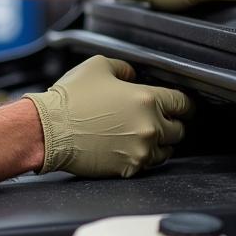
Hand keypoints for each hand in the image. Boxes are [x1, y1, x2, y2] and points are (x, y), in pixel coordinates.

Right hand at [23, 55, 192, 177]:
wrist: (50, 129)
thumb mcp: (99, 66)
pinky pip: (146, 164)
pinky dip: (140, 156)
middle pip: (179, 130)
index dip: (184, 104)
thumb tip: (133, 77)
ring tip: (137, 134)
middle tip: (155, 119)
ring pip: (166, 151)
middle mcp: (150, 127)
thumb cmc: (72, 98)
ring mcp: (141, 151)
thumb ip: (124, 68)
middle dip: (170, 123)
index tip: (182, 106)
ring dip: (158, 143)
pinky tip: (124, 146)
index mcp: (147, 99)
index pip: (183, 104)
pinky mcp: (129, 168)